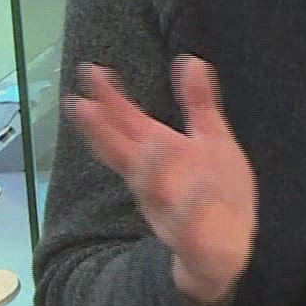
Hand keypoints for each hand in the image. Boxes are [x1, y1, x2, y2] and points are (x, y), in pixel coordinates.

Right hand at [65, 56, 257, 303]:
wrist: (225, 247)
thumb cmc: (213, 188)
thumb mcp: (210, 139)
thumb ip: (198, 102)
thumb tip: (190, 58)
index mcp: (159, 154)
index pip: (127, 124)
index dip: (109, 100)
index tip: (91, 72)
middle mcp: (155, 181)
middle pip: (124, 154)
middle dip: (103, 132)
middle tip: (80, 106)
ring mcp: (170, 209)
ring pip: (152, 189)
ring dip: (150, 168)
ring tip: (153, 144)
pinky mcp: (192, 236)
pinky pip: (189, 223)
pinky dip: (192, 206)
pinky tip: (199, 190)